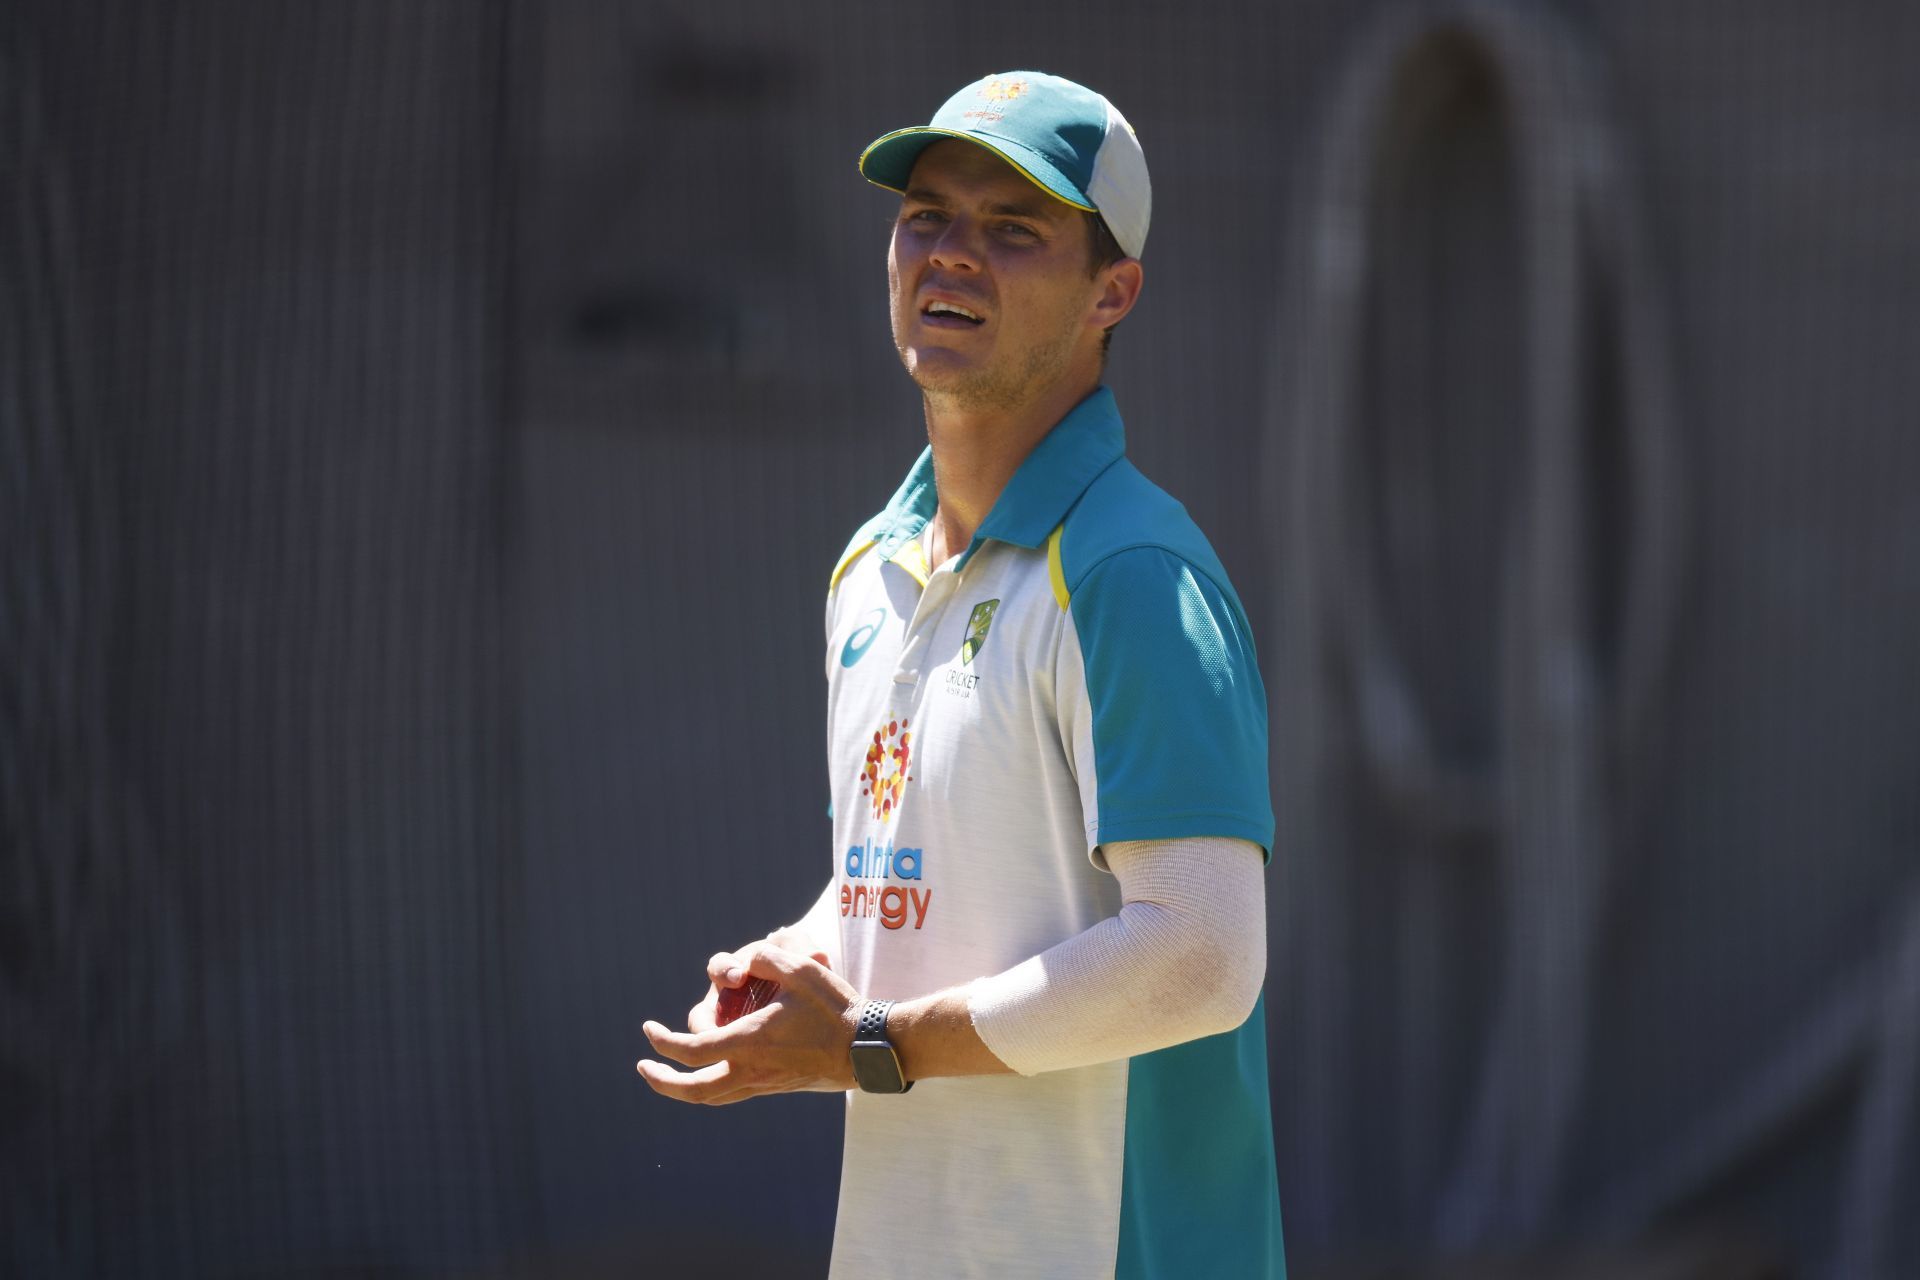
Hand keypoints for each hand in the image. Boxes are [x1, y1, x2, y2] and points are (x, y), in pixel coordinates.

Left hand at [638, 942, 860, 1104]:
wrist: (869, 1049)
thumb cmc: (836, 1008)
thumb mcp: (802, 970)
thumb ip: (767, 959)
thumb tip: (748, 962)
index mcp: (749, 1043)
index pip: (691, 1048)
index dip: (663, 1041)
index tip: (648, 1029)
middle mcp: (751, 1071)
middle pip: (692, 1089)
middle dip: (662, 1081)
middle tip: (644, 1067)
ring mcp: (765, 1085)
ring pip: (712, 1097)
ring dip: (684, 1088)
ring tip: (669, 1075)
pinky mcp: (777, 1088)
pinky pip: (733, 1093)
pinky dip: (711, 1085)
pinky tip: (713, 1068)